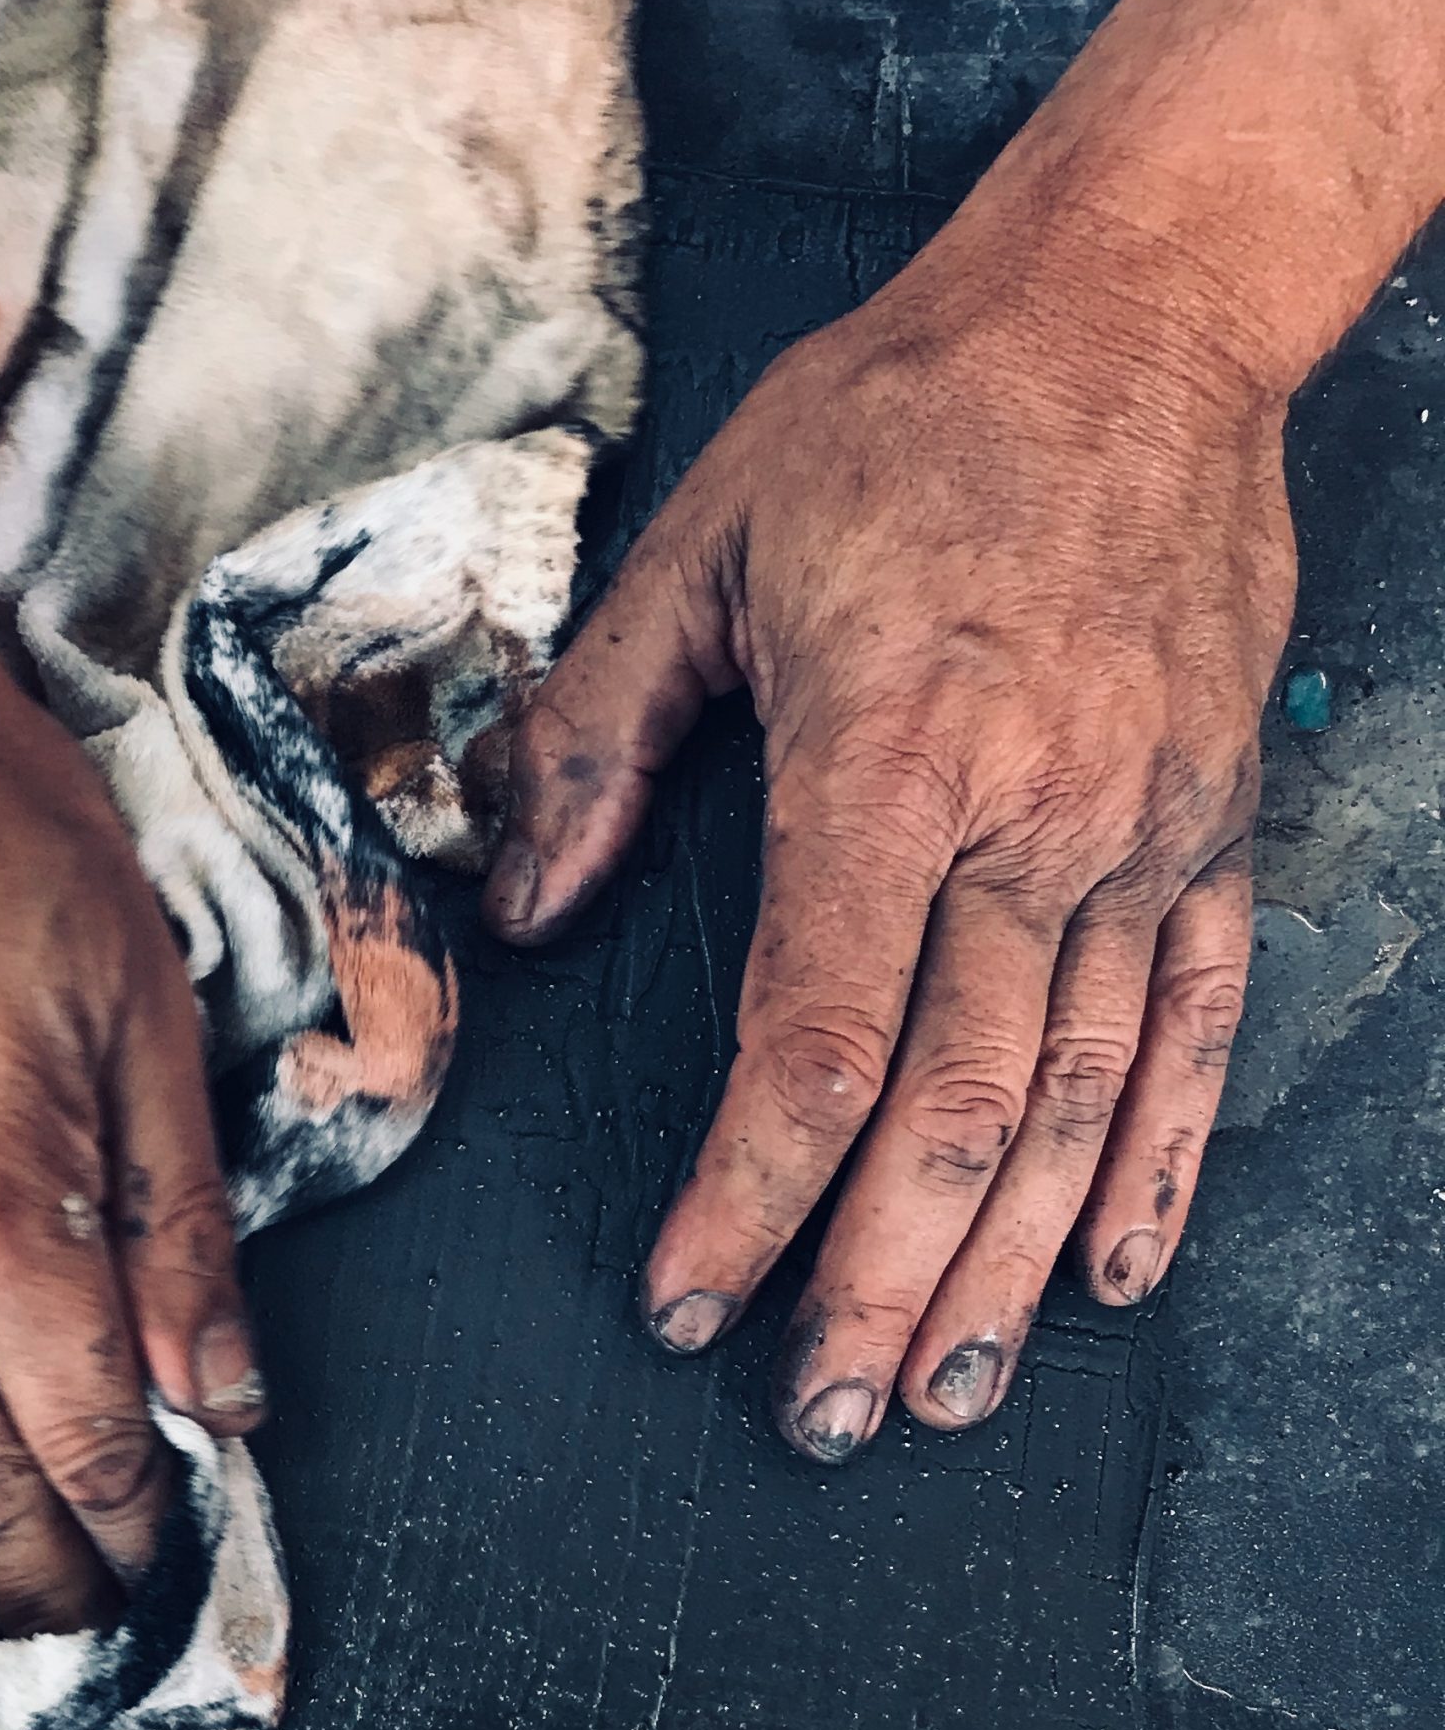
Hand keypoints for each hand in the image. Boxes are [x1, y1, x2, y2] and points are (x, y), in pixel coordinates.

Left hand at [485, 222, 1291, 1458]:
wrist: (1134, 312)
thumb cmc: (901, 420)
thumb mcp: (700, 545)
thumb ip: (592, 740)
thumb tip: (519, 908)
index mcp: (890, 762)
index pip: (814, 1036)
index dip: (747, 1192)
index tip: (688, 1298)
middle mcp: (1035, 822)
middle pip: (956, 1109)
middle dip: (879, 1284)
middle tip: (823, 1417)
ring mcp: (1144, 836)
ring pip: (1078, 1102)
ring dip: (1006, 1267)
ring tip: (948, 1394)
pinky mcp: (1212, 829)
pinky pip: (1193, 1026)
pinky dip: (1159, 1161)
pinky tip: (1108, 1273)